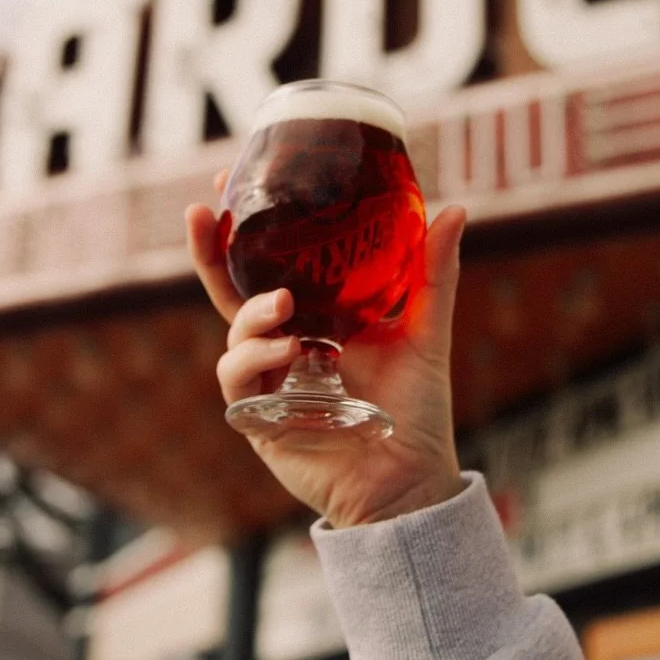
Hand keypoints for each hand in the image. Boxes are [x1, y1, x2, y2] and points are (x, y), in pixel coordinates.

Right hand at [185, 196, 467, 528]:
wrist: (410, 479)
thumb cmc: (415, 410)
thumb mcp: (425, 331)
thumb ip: (433, 273)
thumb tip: (455, 208)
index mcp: (313, 319)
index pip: (266, 267)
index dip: (243, 230)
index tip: (228, 180)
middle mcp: (283, 346)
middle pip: (230, 293)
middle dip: (209, 252)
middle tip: (203, 213)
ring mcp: (268, 382)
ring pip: (233, 335)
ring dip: (250, 314)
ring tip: (282, 305)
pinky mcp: (260, 420)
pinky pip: (238, 381)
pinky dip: (254, 360)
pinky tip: (287, 352)